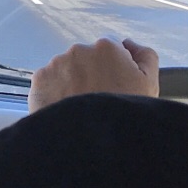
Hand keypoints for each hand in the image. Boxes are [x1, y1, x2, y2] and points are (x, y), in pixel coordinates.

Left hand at [28, 38, 159, 111]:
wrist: (90, 142)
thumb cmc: (122, 115)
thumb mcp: (149, 84)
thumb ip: (145, 56)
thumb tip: (130, 44)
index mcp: (107, 47)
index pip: (110, 51)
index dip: (113, 69)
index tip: (114, 87)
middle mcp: (79, 49)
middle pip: (86, 60)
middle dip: (91, 75)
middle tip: (97, 101)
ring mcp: (56, 64)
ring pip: (66, 71)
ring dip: (71, 84)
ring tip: (80, 109)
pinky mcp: (39, 80)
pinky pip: (48, 83)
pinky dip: (55, 94)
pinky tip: (65, 110)